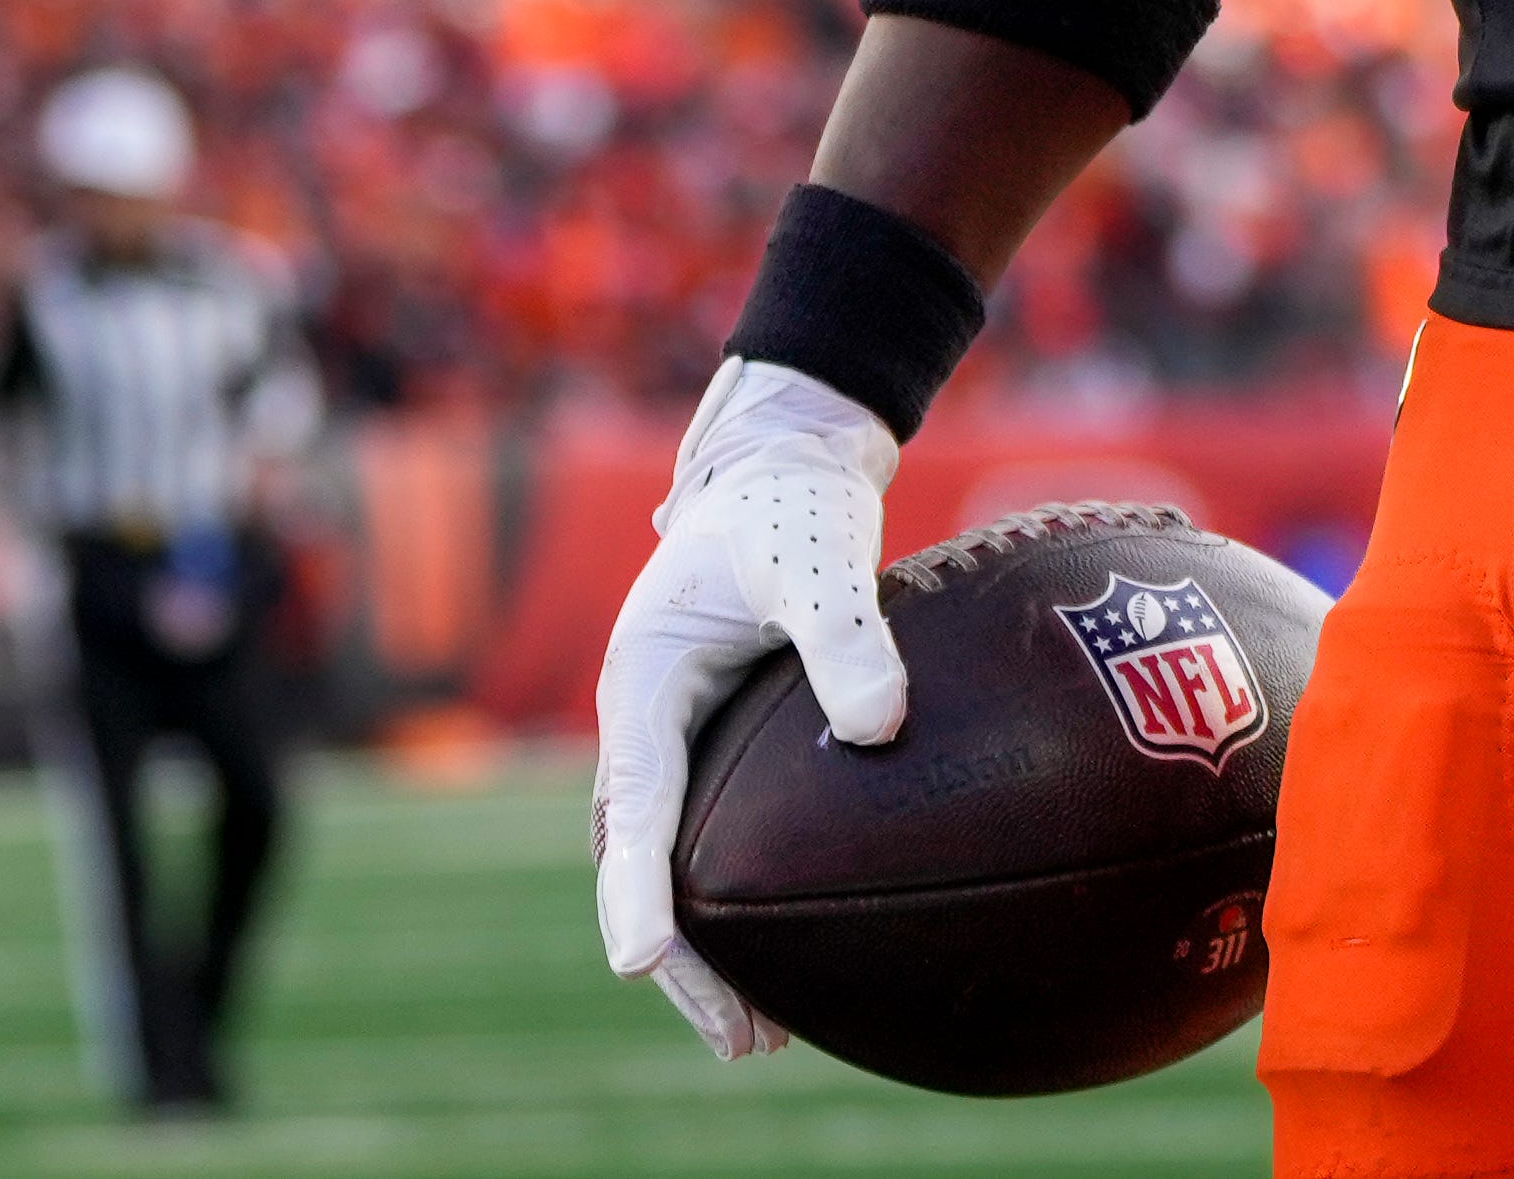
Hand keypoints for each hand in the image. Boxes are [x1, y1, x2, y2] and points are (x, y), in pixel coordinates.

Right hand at [587, 356, 907, 1056]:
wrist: (785, 472)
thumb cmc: (794, 508)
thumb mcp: (817, 553)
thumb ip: (845, 631)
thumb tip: (883, 724)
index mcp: (645, 680)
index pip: (630, 801)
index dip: (633, 884)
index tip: (641, 957)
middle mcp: (646, 724)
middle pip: (639, 862)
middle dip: (678, 957)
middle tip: (740, 1038)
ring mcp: (674, 742)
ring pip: (671, 867)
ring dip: (705, 954)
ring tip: (760, 1041)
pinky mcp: (713, 752)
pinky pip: (709, 846)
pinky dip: (735, 913)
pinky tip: (791, 969)